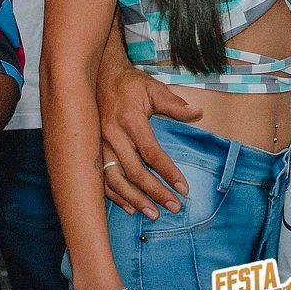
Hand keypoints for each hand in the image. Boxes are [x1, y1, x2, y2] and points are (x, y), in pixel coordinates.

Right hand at [97, 60, 199, 218]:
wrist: (99, 75)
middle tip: (173, 207)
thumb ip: (174, 104)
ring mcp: (100, 145)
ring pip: (115, 180)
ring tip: (152, 214)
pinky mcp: (93, 151)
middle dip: (154, 192)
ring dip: (134, 199)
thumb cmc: (130, 83)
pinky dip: (115, 195)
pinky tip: (129, 207)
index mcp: (130, 120)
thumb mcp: (153, 88)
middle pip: (134, 172)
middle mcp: (112, 135)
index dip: (168, 172)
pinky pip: (102, 179)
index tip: (183, 187)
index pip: (151, 153)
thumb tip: (197, 113)